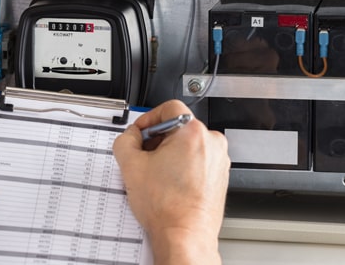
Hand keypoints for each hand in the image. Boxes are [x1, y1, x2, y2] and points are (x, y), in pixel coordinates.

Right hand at [112, 100, 229, 264]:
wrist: (184, 235)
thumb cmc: (167, 207)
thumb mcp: (130, 166)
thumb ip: (125, 140)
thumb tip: (130, 136)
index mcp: (193, 133)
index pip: (169, 108)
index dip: (148, 119)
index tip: (140, 132)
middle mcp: (212, 143)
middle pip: (179, 126)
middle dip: (158, 139)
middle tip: (143, 156)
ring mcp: (218, 160)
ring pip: (188, 144)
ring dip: (170, 153)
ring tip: (156, 174)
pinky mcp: (219, 175)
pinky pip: (198, 160)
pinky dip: (182, 166)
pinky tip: (169, 183)